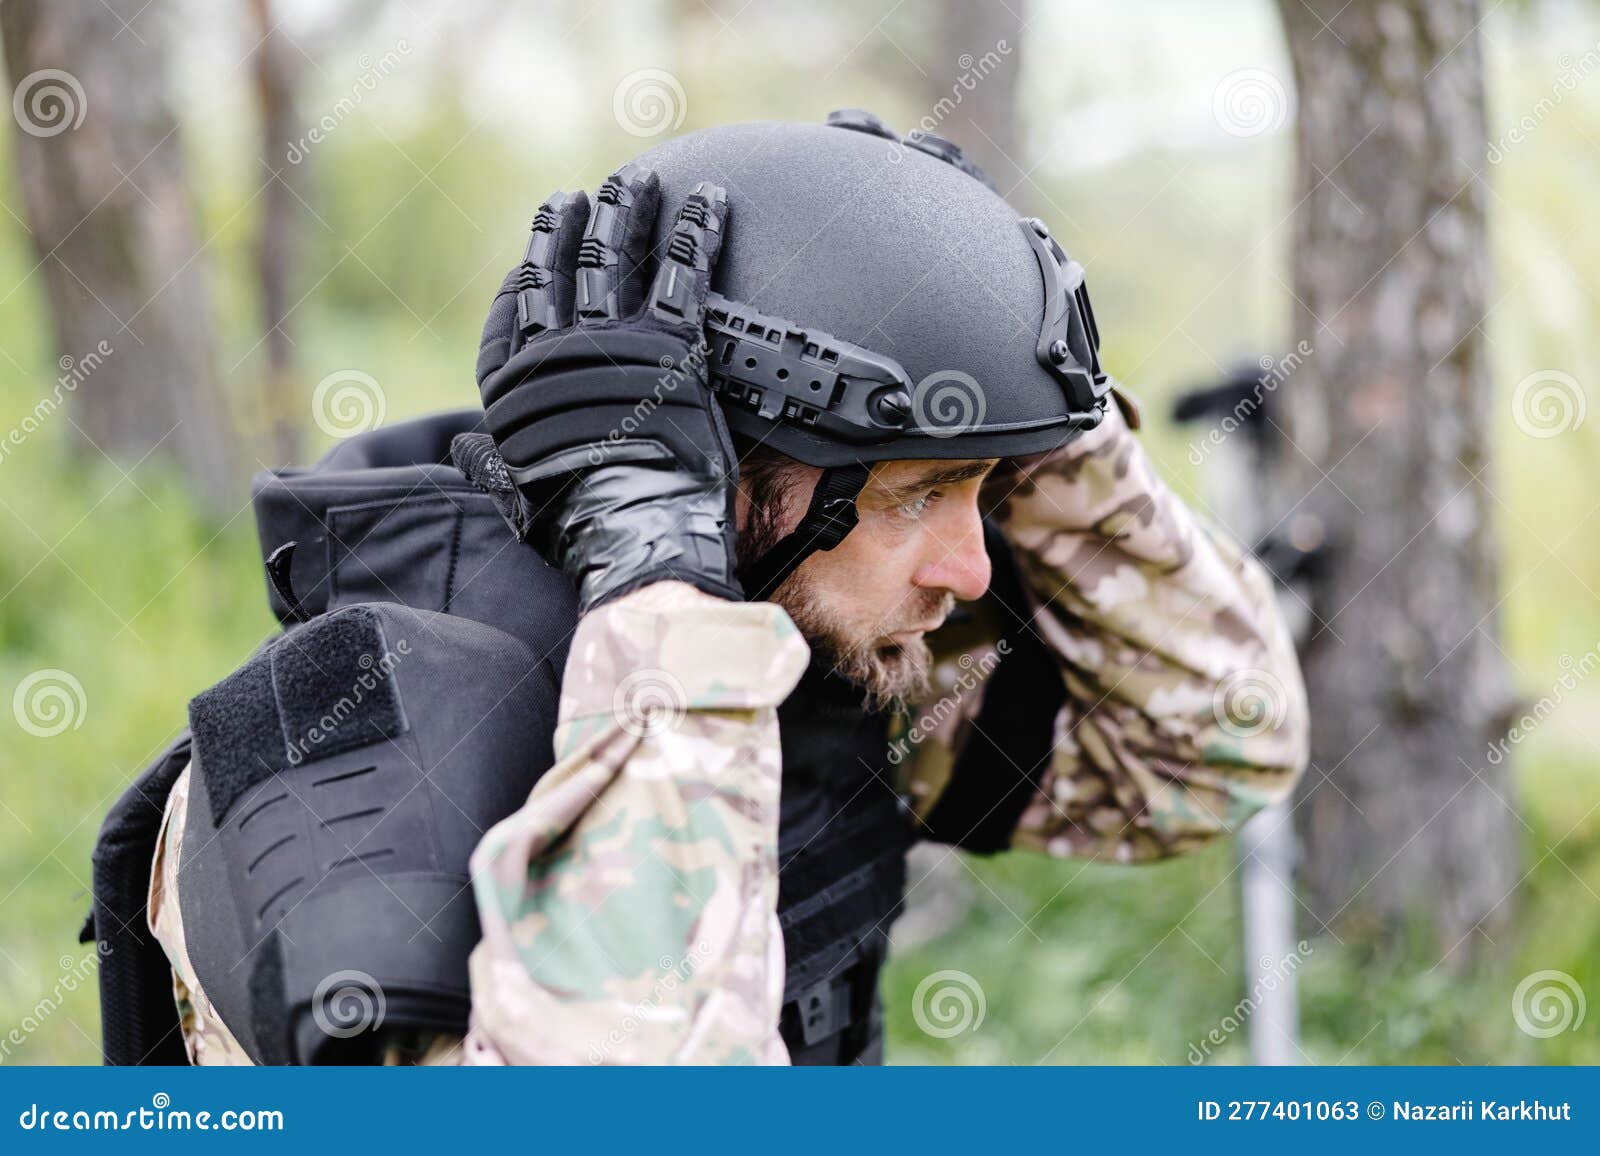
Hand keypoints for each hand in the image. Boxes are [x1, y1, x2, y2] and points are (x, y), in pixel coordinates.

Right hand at [473, 165, 741, 611]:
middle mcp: (562, 350)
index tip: (534, 253)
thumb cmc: (571, 523)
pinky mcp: (674, 345)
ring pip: (617, 257)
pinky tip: (709, 201)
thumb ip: (487, 463)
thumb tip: (461, 449)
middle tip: (581, 195)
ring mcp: (617, 341)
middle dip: (571, 224)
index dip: (527, 275)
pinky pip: (685, 274)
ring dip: (627, 211)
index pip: (514, 310)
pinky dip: (698, 233)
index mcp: (519, 383)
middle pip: (563, 269)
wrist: (632, 531)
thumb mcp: (511, 496)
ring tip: (635, 180)